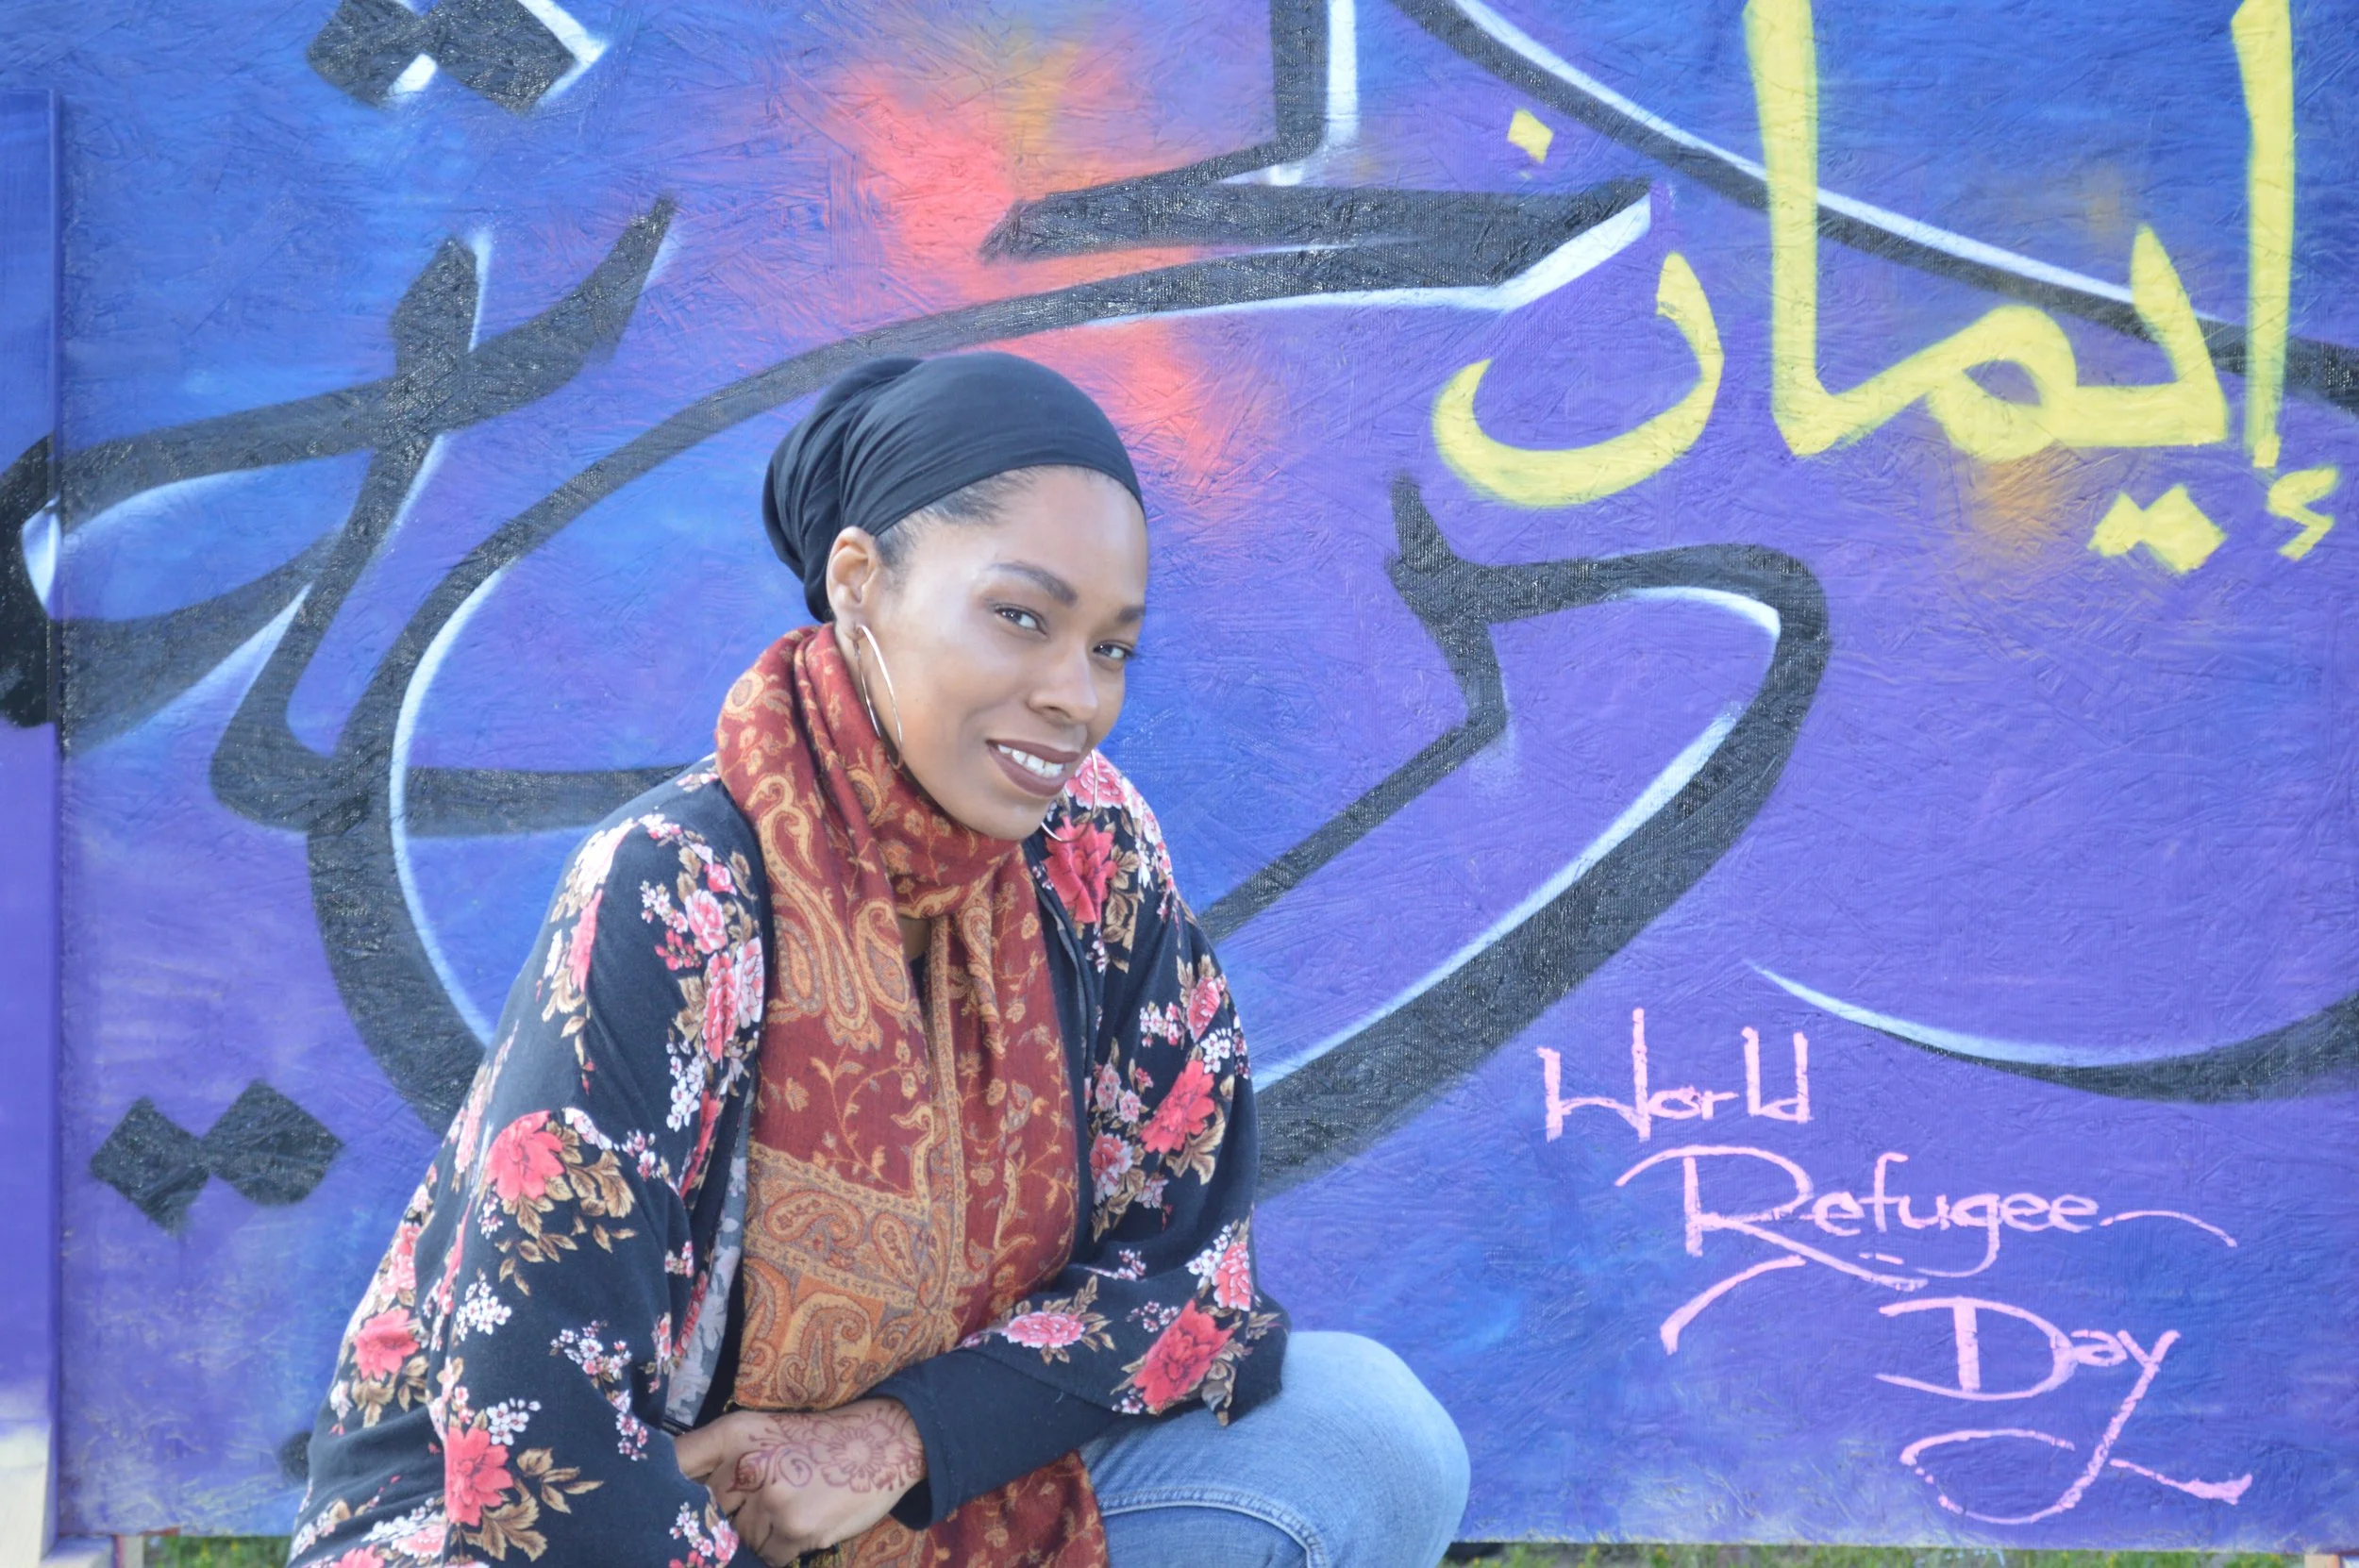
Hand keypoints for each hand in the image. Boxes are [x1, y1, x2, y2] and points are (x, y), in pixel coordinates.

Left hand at [676, 1400, 925, 1565]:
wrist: (882, 1441)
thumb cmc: (815, 1441)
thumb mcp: (763, 1431)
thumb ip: (718, 1458)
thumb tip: (672, 1500)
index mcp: (734, 1432)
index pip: (678, 1462)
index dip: (662, 1485)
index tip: (656, 1503)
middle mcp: (747, 1463)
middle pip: (712, 1514)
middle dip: (731, 1517)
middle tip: (769, 1499)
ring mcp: (772, 1498)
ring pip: (742, 1539)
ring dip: (762, 1534)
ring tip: (793, 1507)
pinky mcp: (795, 1528)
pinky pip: (770, 1556)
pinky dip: (785, 1548)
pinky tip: (805, 1522)